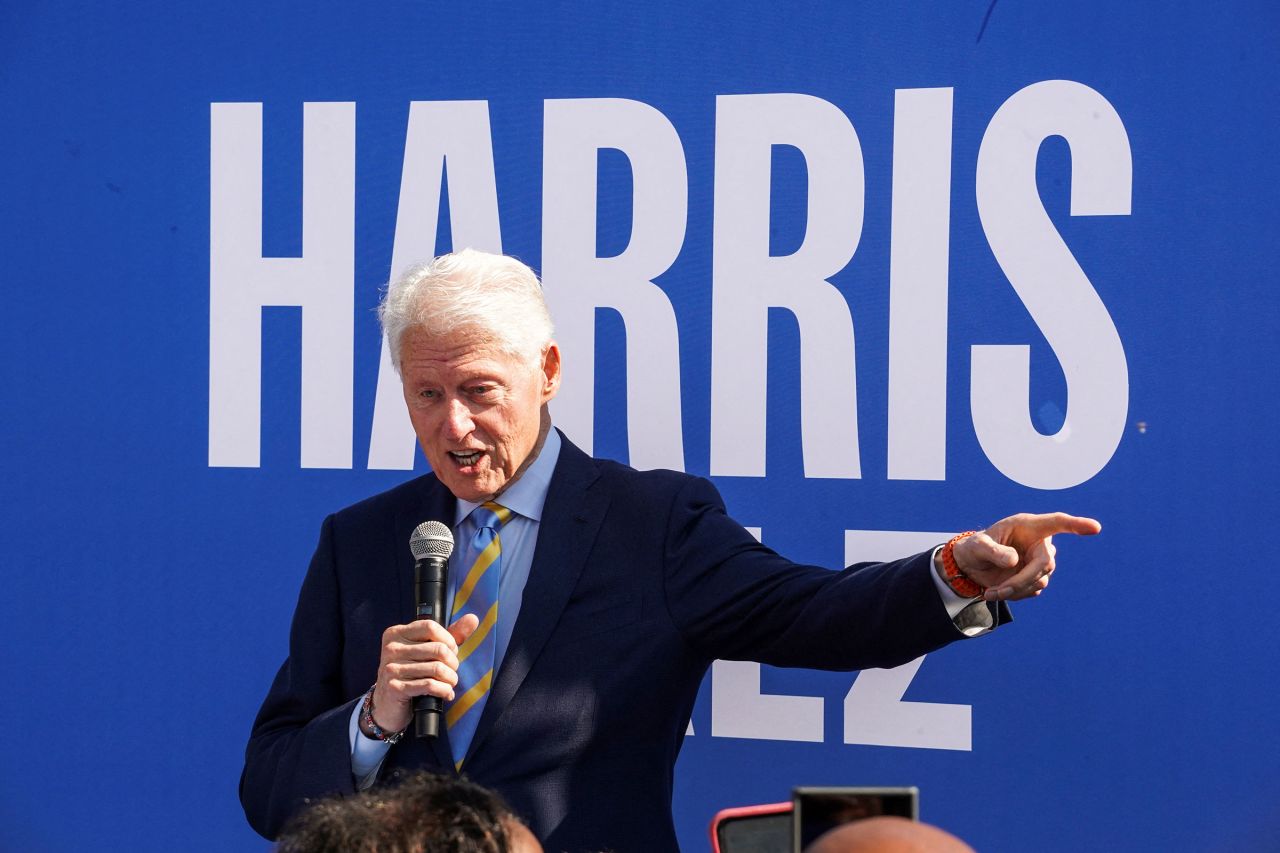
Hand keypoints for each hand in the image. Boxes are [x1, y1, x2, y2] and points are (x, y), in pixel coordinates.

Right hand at [364, 614, 479, 734]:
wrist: (387, 705)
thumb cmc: (411, 673)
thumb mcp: (427, 650)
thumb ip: (450, 634)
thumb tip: (473, 618)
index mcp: (396, 633)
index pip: (430, 627)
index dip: (448, 639)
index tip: (451, 651)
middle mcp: (391, 648)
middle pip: (438, 649)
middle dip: (453, 663)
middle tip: (452, 671)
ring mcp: (391, 668)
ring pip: (437, 669)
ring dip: (451, 679)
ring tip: (450, 683)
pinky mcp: (395, 688)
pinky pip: (430, 685)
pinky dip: (444, 690)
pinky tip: (446, 694)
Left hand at [949, 512, 1101, 601]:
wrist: (972, 566)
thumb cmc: (975, 548)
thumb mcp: (976, 546)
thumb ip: (993, 550)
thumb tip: (1015, 561)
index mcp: (1028, 526)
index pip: (1057, 522)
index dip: (1076, 525)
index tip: (1095, 528)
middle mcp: (1039, 543)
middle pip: (1045, 563)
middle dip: (1022, 580)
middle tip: (998, 591)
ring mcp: (1039, 562)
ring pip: (1040, 580)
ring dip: (1015, 590)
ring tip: (991, 592)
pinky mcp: (1036, 579)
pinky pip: (1033, 590)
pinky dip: (1015, 595)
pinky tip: (997, 591)